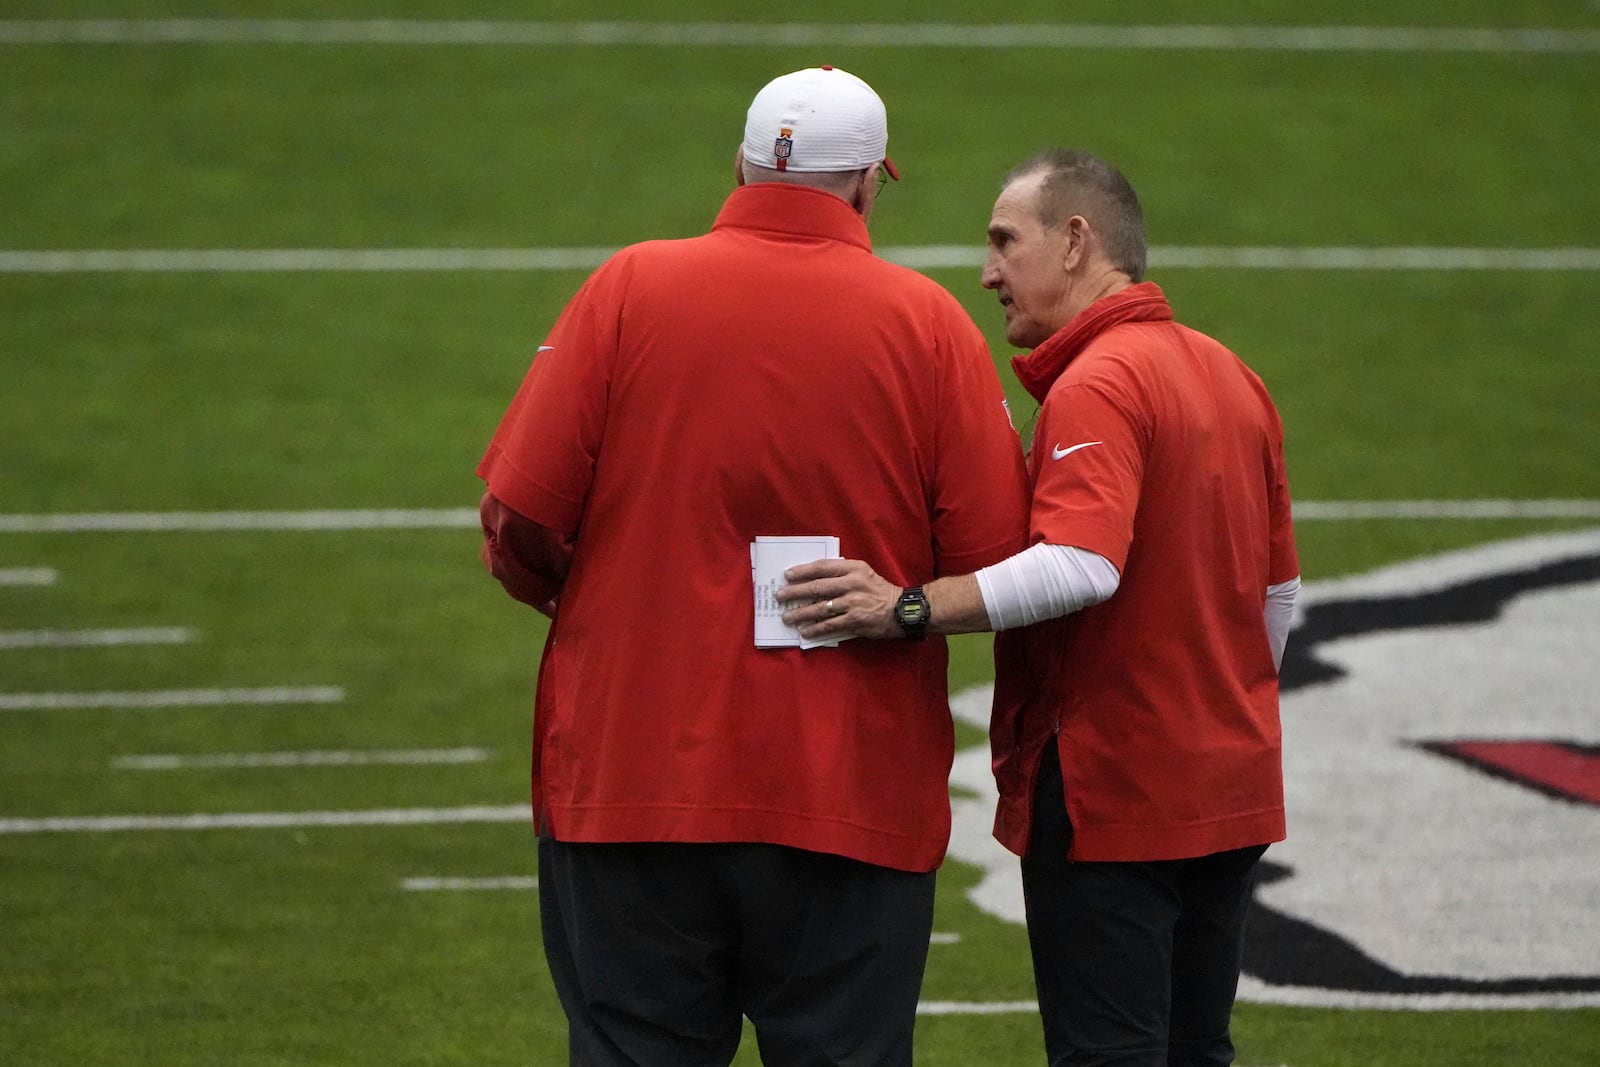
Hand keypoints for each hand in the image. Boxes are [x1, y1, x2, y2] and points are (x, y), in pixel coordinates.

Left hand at [775, 558, 904, 640]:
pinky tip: (805, 632)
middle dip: (796, 592)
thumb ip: (842, 574)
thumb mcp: (864, 574)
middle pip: (818, 587)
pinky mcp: (855, 620)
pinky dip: (816, 629)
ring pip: (821, 608)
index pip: (823, 567)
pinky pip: (830, 625)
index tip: (788, 575)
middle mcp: (853, 583)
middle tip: (780, 596)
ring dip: (801, 613)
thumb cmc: (879, 591)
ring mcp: (853, 603)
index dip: (803, 570)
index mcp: (854, 569)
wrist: (902, 610)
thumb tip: (813, 580)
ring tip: (787, 617)